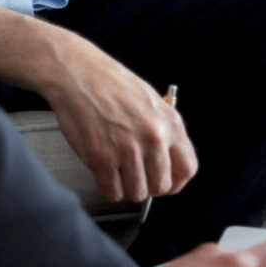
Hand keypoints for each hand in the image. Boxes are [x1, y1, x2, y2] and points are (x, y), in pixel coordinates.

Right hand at [41, 50, 196, 203]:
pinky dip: (108, 189)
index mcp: (169, 123)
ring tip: (118, 172)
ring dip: (127, 188)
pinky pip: (112, 193)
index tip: (167, 183)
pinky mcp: (101, 158)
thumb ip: (163, 131)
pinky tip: (104, 174)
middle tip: (136, 176)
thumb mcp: (151, 101)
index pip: (187, 168)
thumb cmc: (110, 83)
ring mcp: (127, 149)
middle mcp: (152, 138)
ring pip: (137, 193)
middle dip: (148, 185)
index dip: (176, 182)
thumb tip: (168, 160)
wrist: (77, 73)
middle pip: (161, 186)